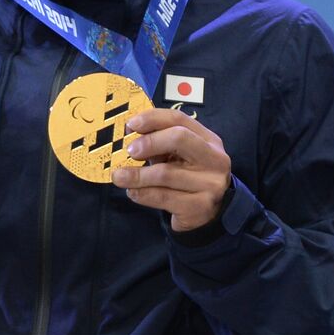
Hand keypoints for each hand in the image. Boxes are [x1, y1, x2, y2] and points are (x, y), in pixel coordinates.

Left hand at [111, 107, 231, 230]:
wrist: (206, 216)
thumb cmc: (185, 178)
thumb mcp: (177, 156)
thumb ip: (159, 142)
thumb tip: (131, 130)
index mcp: (208, 140)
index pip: (179, 119)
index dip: (152, 118)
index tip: (130, 124)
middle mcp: (215, 159)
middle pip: (179, 138)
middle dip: (149, 142)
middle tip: (129, 151)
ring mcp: (210, 184)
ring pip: (165, 173)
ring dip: (136, 175)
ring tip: (119, 177)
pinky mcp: (199, 207)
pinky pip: (162, 197)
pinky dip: (142, 194)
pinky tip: (133, 192)